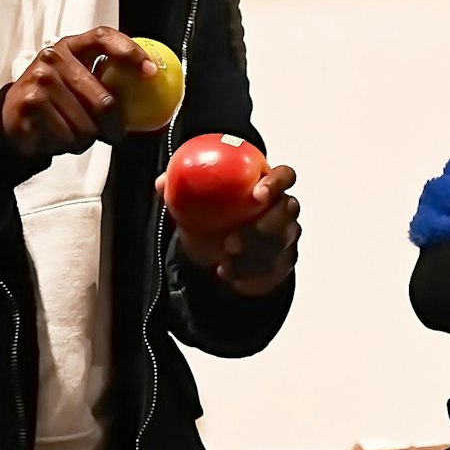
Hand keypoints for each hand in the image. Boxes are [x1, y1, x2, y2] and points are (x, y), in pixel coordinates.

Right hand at [0, 28, 156, 157]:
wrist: (14, 114)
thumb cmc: (57, 99)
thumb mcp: (79, 81)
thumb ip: (107, 81)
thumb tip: (150, 87)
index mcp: (73, 47)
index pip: (104, 37)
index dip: (129, 51)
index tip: (150, 71)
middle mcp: (54, 57)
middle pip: (103, 100)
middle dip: (112, 127)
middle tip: (113, 135)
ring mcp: (40, 78)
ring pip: (86, 125)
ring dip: (86, 139)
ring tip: (73, 132)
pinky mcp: (29, 102)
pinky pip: (65, 135)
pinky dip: (67, 144)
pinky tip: (57, 135)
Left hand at [155, 163, 300, 297]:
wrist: (221, 251)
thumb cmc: (216, 215)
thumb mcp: (196, 202)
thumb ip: (181, 189)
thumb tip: (161, 182)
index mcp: (267, 185)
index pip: (284, 176)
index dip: (276, 183)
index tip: (256, 194)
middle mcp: (283, 208)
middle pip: (288, 212)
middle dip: (265, 227)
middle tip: (231, 241)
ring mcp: (286, 237)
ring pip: (279, 245)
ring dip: (251, 256)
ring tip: (225, 261)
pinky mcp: (283, 262)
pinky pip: (271, 269)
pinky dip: (248, 273)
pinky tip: (228, 272)